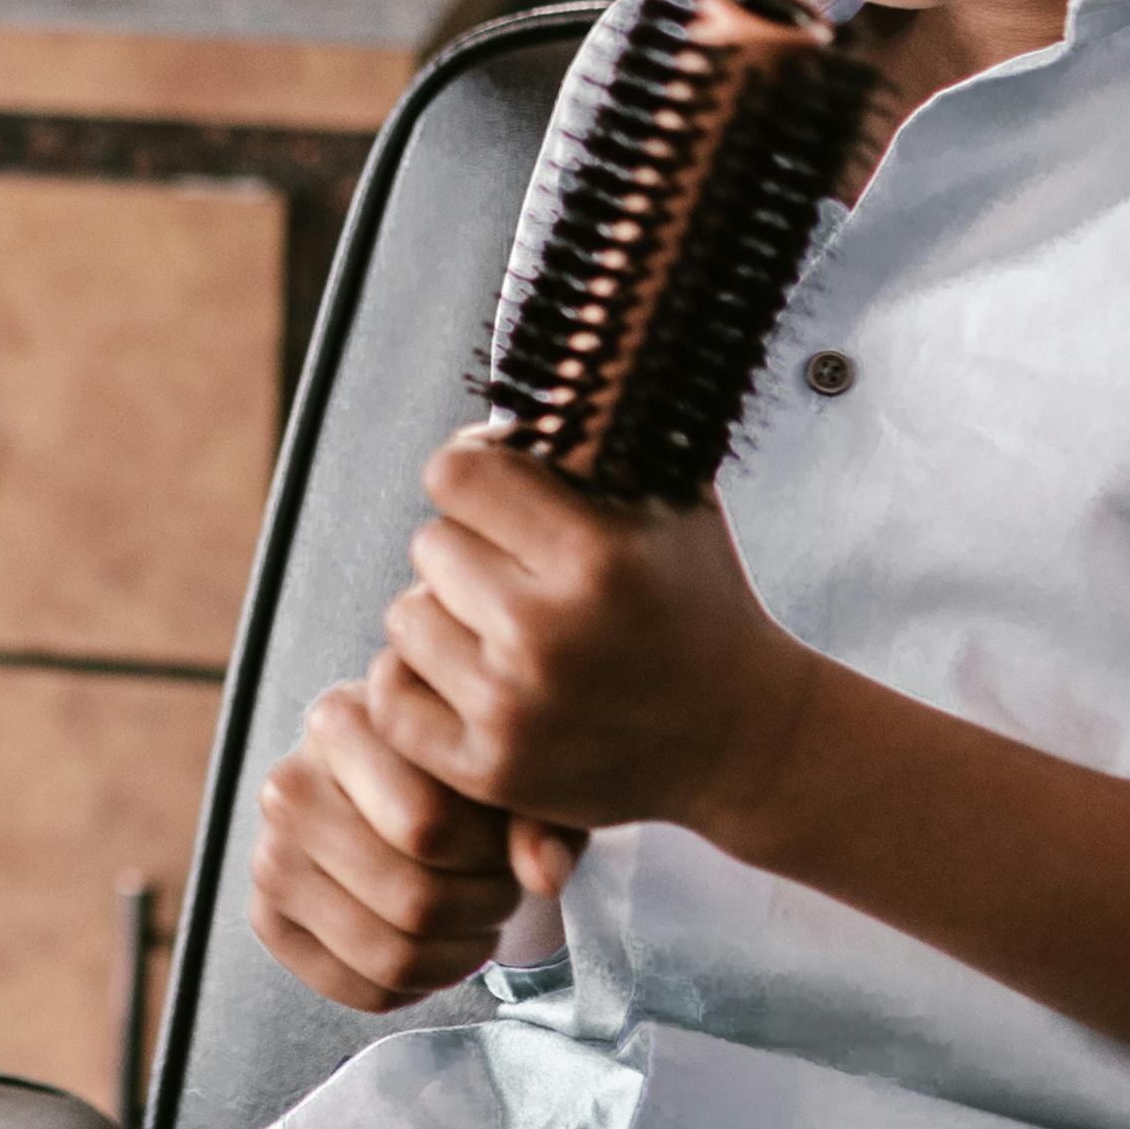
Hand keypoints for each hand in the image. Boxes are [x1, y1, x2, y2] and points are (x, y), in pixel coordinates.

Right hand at [243, 677, 558, 1011]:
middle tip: (501, 890)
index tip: (505, 847)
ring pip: (390, 955)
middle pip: (413, 900)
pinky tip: (435, 947)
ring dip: (458, 955)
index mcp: (337, 724)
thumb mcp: (506, 775)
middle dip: (483, 910)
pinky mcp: (270, 922)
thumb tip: (543, 876)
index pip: (429, 828)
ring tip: (476, 919)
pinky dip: (418, 986)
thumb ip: (536, 817)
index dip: (493, 858)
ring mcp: (271, 859)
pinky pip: (360, 990)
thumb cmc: (455, 776)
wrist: (398, 786)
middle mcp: (288, 789)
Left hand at [369, 432, 816, 842]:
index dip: (475, 474)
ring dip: (443, 617)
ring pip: (403, 617)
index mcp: (598, 556)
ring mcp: (514, 708)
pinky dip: (419, 682)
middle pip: (428, 545)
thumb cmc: (696, 602)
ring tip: (506, 631)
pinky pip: (390, 694)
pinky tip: (473, 677)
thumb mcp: (671, 500)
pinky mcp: (488, 768)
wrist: (739, 739)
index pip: (455, 473)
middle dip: (469, 552)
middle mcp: (551, 632)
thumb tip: (536, 360)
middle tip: (521, 576)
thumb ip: (598, 432)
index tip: (500, 493)